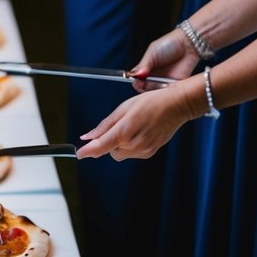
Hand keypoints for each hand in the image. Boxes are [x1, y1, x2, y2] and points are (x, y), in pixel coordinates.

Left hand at [76, 82, 199, 160]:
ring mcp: (143, 150)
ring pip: (120, 153)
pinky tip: (141, 131)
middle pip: (109, 151)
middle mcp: (133, 144)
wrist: (177, 105)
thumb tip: (87, 137)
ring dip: (120, 144)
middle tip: (120, 125)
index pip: (100, 147)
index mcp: (125, 131)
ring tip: (134, 126)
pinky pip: (132, 153)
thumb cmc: (152, 102)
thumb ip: (104, 126)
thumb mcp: (124, 108)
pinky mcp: (150, 153)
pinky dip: (131, 145)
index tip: (79, 154)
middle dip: (109, 141)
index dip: (87, 152)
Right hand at [130, 28, 199, 87]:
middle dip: (143, 87)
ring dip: (154, 90)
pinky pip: (167, 94)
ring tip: (158, 82)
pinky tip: (165, 85)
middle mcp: (154, 78)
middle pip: (144, 89)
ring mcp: (164, 82)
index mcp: (146, 70)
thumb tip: (135, 75)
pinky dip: (165, 92)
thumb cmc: (168, 45)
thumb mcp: (152, 53)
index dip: (136, 82)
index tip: (138, 80)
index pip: (137, 80)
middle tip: (144, 83)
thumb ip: (143, 65)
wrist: (187, 44)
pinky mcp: (174, 86)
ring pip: (154, 93)